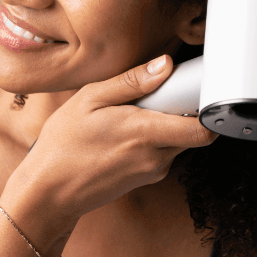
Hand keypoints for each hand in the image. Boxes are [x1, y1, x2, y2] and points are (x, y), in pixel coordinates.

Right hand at [8, 55, 218, 224]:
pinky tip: (125, 134)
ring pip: (178, 140)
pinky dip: (154, 139)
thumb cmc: (63, 144)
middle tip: (153, 98)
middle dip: (181, 110)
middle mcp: (156, 157)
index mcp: (145, 133)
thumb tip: (165, 65)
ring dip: (166, 125)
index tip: (193, 88)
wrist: (49, 191)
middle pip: (193, 131)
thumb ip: (132, 81)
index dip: (206, 106)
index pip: (202, 128)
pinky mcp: (147, 178)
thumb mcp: (90, 99)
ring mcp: (153, 171)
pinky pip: (163, 152)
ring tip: (131, 117)